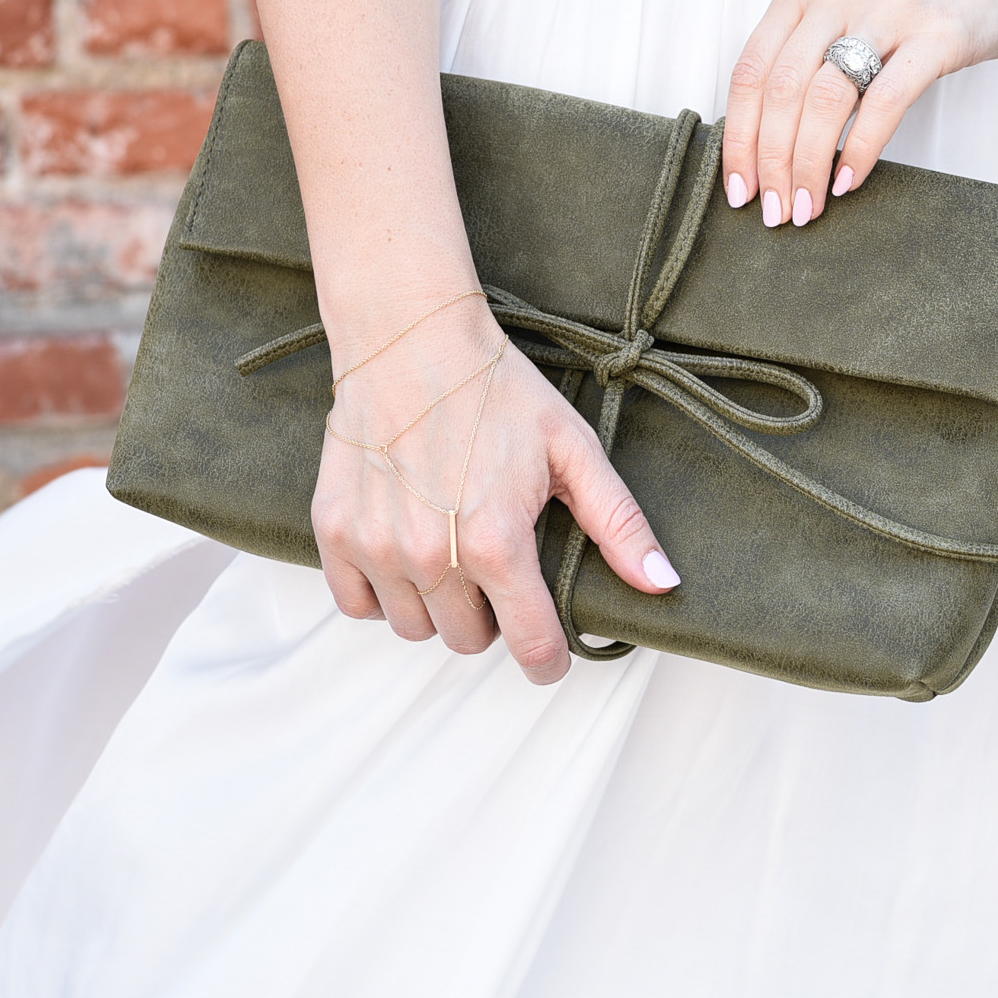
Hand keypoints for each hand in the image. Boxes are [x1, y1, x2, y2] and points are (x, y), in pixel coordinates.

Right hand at [309, 299, 678, 683]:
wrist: (410, 339)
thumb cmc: (494, 389)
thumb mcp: (572, 450)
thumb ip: (619, 525)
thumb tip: (663, 584)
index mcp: (496, 542)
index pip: (530, 645)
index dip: (549, 657)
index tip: (551, 652)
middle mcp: (432, 555)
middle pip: (468, 641)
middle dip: (490, 617)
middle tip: (497, 566)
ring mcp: (377, 547)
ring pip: (414, 629)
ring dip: (436, 605)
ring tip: (451, 551)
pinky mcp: (334, 533)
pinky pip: (357, 605)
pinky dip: (382, 592)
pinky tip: (405, 552)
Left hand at [723, 0, 997, 226]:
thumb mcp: (847, 7)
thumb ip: (806, 52)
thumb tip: (765, 142)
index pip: (751, 72)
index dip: (739, 138)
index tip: (738, 188)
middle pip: (782, 92)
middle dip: (771, 163)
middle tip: (775, 213)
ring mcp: (888, 9)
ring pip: (825, 99)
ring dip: (808, 165)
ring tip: (808, 207)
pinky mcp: (938, 33)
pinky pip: (885, 101)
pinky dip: (860, 149)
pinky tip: (849, 180)